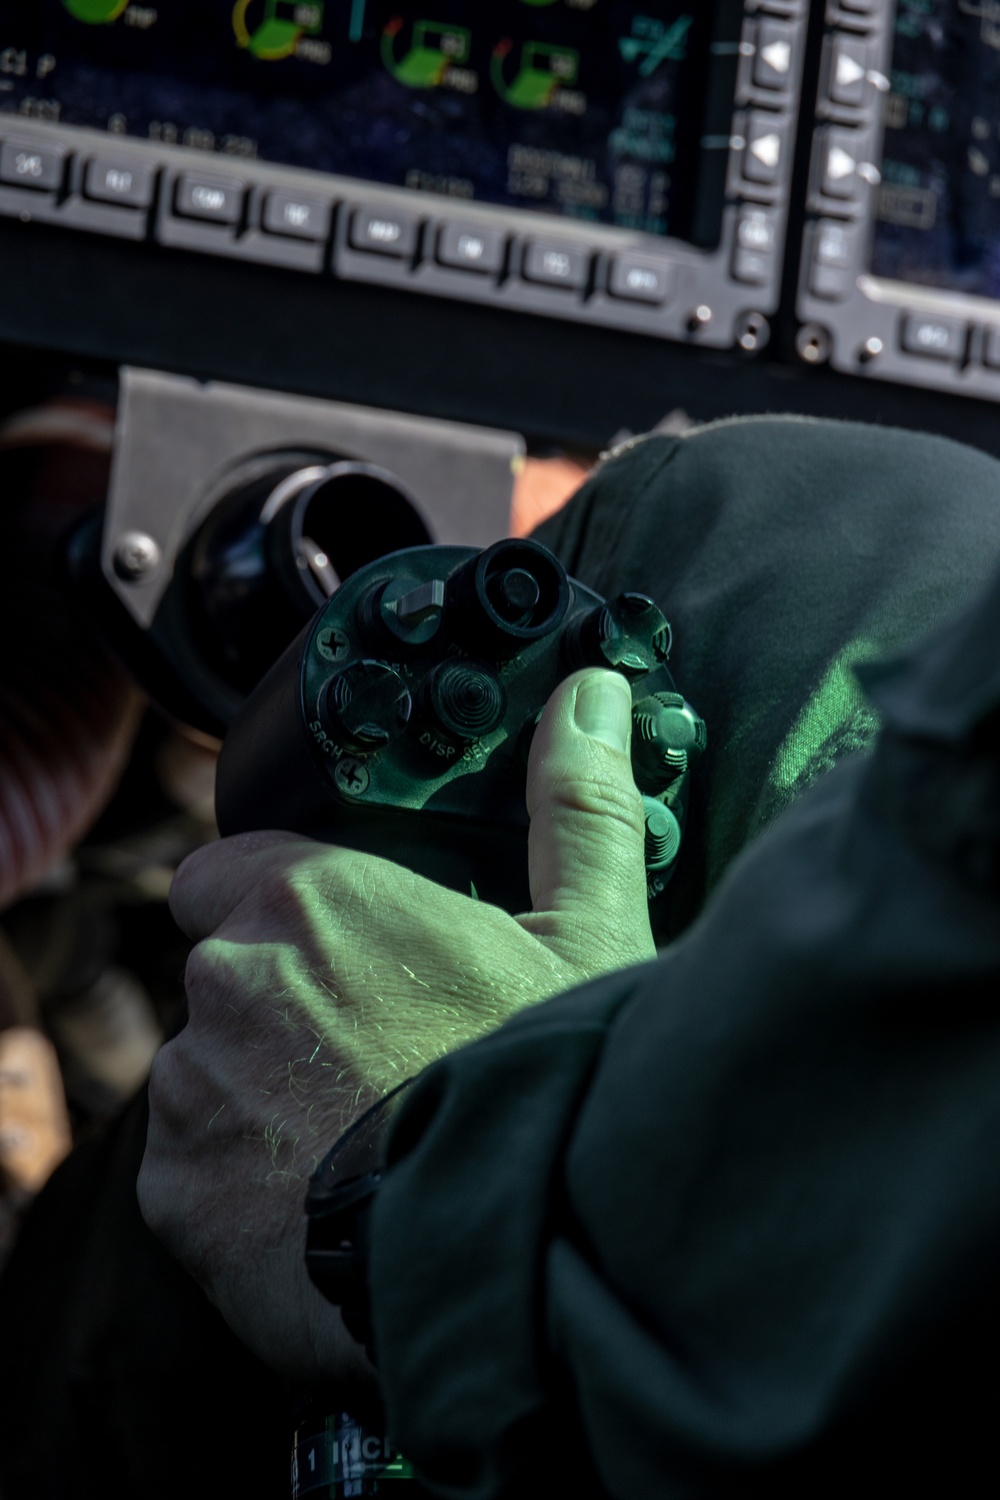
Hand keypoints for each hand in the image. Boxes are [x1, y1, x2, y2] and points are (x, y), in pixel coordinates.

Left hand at [137, 667, 652, 1382]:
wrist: (511, 1255)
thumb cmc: (544, 1083)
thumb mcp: (588, 935)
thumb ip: (575, 805)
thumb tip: (592, 692)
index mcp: (314, 900)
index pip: (228, 871)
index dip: (276, 906)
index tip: (338, 949)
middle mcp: (230, 979)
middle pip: (228, 977)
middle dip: (284, 1009)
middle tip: (380, 1056)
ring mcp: (193, 1088)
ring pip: (210, 1072)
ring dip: (263, 1094)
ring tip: (363, 1140)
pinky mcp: (175, 1191)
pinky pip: (197, 1165)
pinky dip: (244, 1181)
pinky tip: (328, 1203)